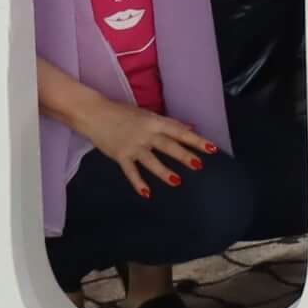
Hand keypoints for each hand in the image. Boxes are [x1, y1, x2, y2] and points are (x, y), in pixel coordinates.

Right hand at [90, 98, 213, 199]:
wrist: (95, 113)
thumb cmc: (123, 113)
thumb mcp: (148, 115)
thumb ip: (169, 123)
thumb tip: (190, 127)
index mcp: (155, 121)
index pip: (179, 131)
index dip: (196, 140)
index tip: (212, 149)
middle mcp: (146, 133)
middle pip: (167, 145)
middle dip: (183, 155)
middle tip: (198, 165)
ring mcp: (132, 145)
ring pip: (151, 160)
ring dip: (163, 171)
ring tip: (177, 181)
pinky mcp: (120, 155)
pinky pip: (130, 171)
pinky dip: (138, 183)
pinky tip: (147, 194)